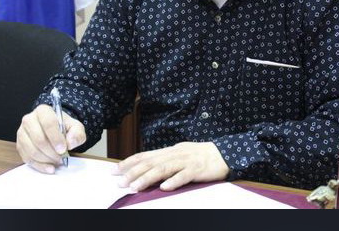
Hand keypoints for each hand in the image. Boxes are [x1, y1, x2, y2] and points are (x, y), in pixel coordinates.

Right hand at [16, 104, 85, 173]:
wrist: (54, 130)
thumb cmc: (64, 127)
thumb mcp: (75, 127)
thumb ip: (77, 133)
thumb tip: (70, 143)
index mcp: (43, 111)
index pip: (48, 123)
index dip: (56, 138)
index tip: (63, 149)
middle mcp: (29, 120)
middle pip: (38, 139)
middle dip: (52, 152)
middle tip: (62, 158)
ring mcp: (22, 133)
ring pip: (32, 150)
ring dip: (46, 159)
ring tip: (57, 161)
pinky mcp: (20, 145)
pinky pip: (27, 158)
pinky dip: (40, 165)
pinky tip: (50, 168)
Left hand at [113, 141, 229, 191]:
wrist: (223, 154)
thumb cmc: (199, 156)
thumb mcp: (178, 155)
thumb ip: (163, 160)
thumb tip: (145, 166)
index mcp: (168, 151)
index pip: (144, 155)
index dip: (129, 162)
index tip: (114, 170)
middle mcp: (174, 154)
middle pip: (150, 163)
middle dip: (133, 173)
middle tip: (120, 182)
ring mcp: (185, 161)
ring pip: (163, 169)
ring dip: (147, 178)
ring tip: (135, 187)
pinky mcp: (197, 169)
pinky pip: (184, 176)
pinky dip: (173, 181)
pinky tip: (164, 188)